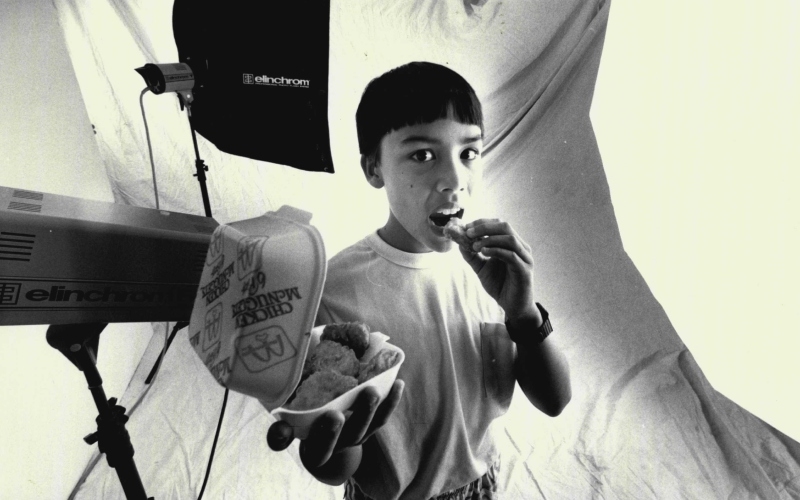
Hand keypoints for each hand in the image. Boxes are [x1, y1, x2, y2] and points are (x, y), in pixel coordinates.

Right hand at [267, 380, 403, 479]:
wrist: (325, 429)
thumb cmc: (304, 424)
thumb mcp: (291, 428)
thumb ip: (282, 432)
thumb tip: (280, 431)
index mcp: (319, 448)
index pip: (321, 449)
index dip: (326, 436)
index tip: (330, 416)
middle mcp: (342, 444)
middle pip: (349, 436)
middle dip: (353, 419)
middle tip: (349, 404)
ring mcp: (359, 434)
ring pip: (369, 426)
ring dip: (372, 409)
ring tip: (373, 390)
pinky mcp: (372, 424)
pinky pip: (384, 416)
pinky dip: (391, 401)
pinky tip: (398, 383)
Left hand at [459, 218, 539, 324]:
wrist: (513, 306)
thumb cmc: (500, 285)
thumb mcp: (481, 268)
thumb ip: (472, 256)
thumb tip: (459, 242)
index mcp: (512, 244)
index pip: (499, 224)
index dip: (482, 223)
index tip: (466, 227)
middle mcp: (521, 247)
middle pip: (505, 226)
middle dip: (484, 227)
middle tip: (468, 232)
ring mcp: (525, 258)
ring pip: (510, 239)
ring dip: (490, 238)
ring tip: (474, 246)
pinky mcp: (524, 270)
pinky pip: (511, 255)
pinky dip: (496, 251)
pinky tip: (484, 252)